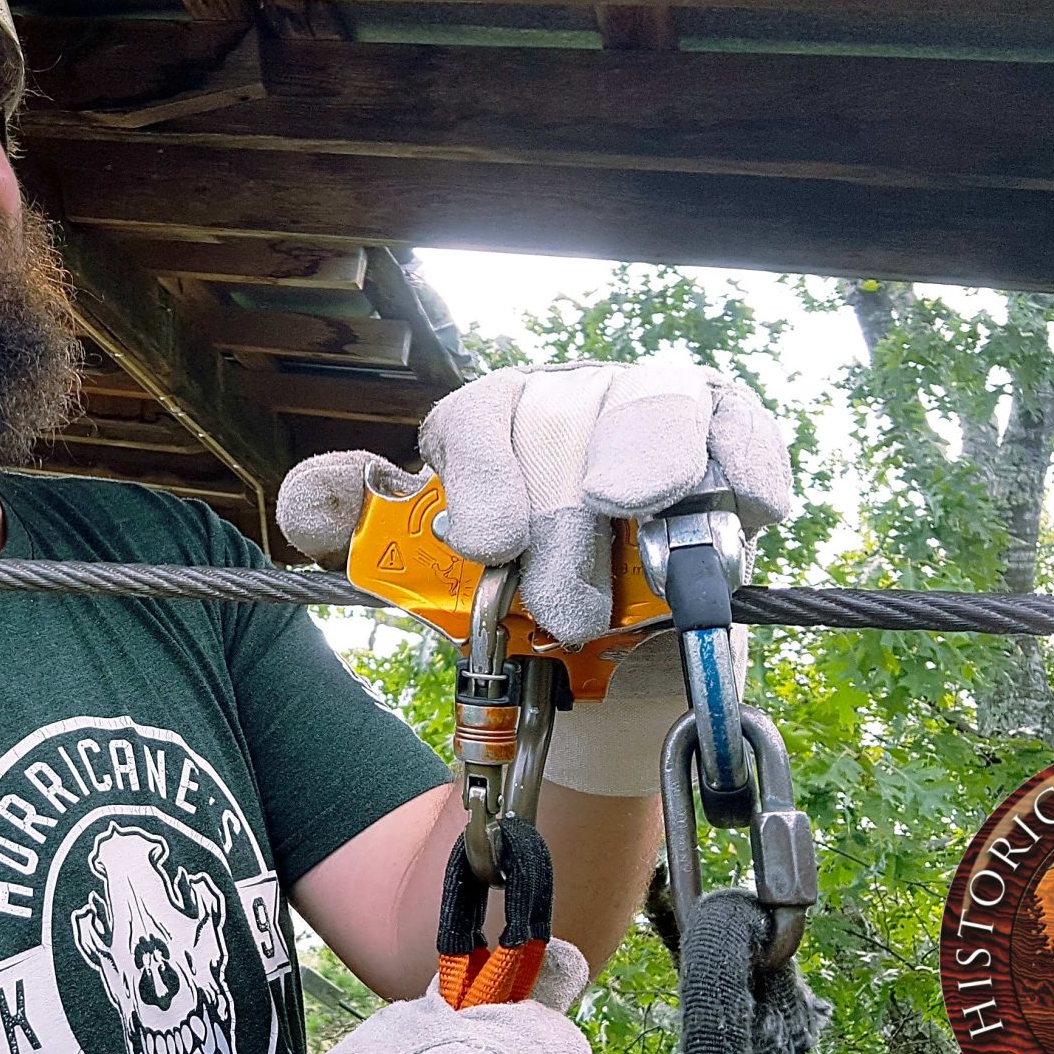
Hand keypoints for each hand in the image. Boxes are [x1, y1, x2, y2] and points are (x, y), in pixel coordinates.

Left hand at [279, 361, 791, 644]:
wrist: (596, 655)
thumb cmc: (511, 597)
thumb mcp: (433, 572)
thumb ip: (368, 530)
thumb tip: (306, 506)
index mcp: (492, 417)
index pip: (479, 414)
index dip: (483, 475)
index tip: (488, 544)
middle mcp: (570, 398)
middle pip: (564, 417)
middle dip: (560, 513)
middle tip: (562, 608)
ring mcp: (651, 411)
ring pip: (653, 406)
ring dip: (643, 459)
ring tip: (632, 511)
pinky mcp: (725, 438)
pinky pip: (739, 425)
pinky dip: (744, 459)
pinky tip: (747, 502)